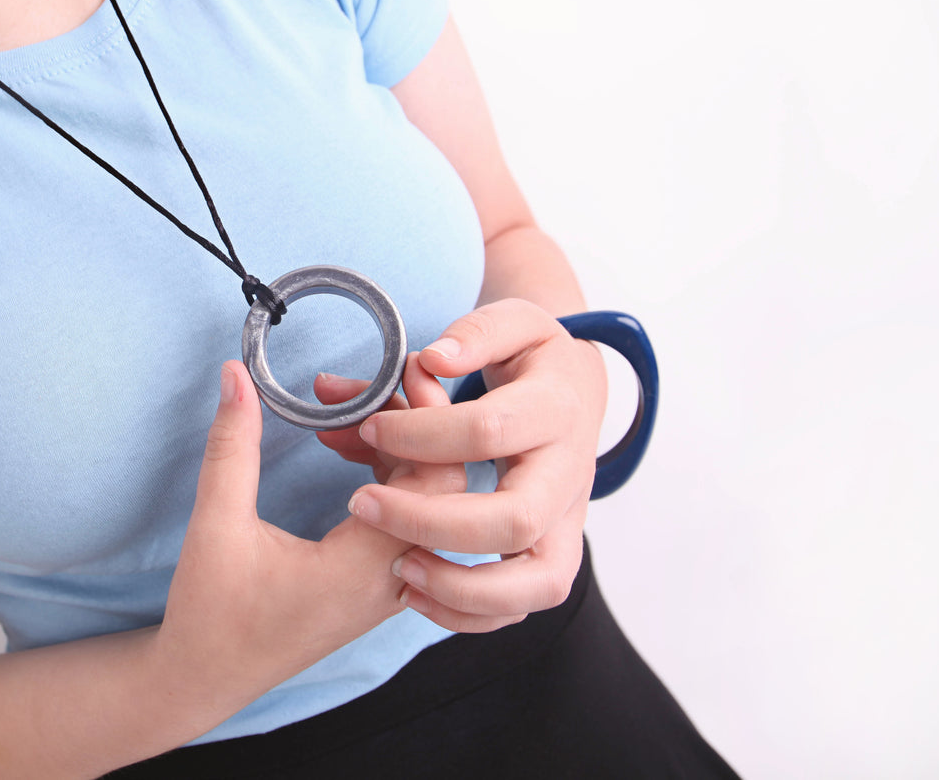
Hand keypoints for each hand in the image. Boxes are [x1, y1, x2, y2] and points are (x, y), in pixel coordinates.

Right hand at [155, 361, 417, 707]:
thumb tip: (235, 375)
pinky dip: (386, 473)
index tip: (392, 375)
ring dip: (393, 446)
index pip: (437, 483)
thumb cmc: (211, 616)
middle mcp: (393, 580)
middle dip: (407, 423)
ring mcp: (391, 585)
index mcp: (364, 570)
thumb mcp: (216, 525)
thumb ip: (232, 447)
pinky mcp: (378, 582)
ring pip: (428, 500)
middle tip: (356, 385)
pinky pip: (408, 516)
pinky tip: (344, 446)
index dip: (424, 422)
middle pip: (444, 484)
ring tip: (337, 411)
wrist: (206, 680)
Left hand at [339, 298, 606, 632]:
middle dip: (431, 522)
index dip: (422, 433)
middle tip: (361, 504)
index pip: (489, 430)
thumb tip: (433, 361)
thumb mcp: (513, 323)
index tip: (370, 425)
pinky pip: (523, 605)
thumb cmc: (533, 358)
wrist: (577, 393)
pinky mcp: (553, 555)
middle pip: (515, 519)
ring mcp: (567, 522)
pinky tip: (414, 590)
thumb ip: (475, 334)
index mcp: (557, 409)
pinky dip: (472, 615)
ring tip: (397, 567)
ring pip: (539, 581)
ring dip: (462, 586)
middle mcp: (569, 474)